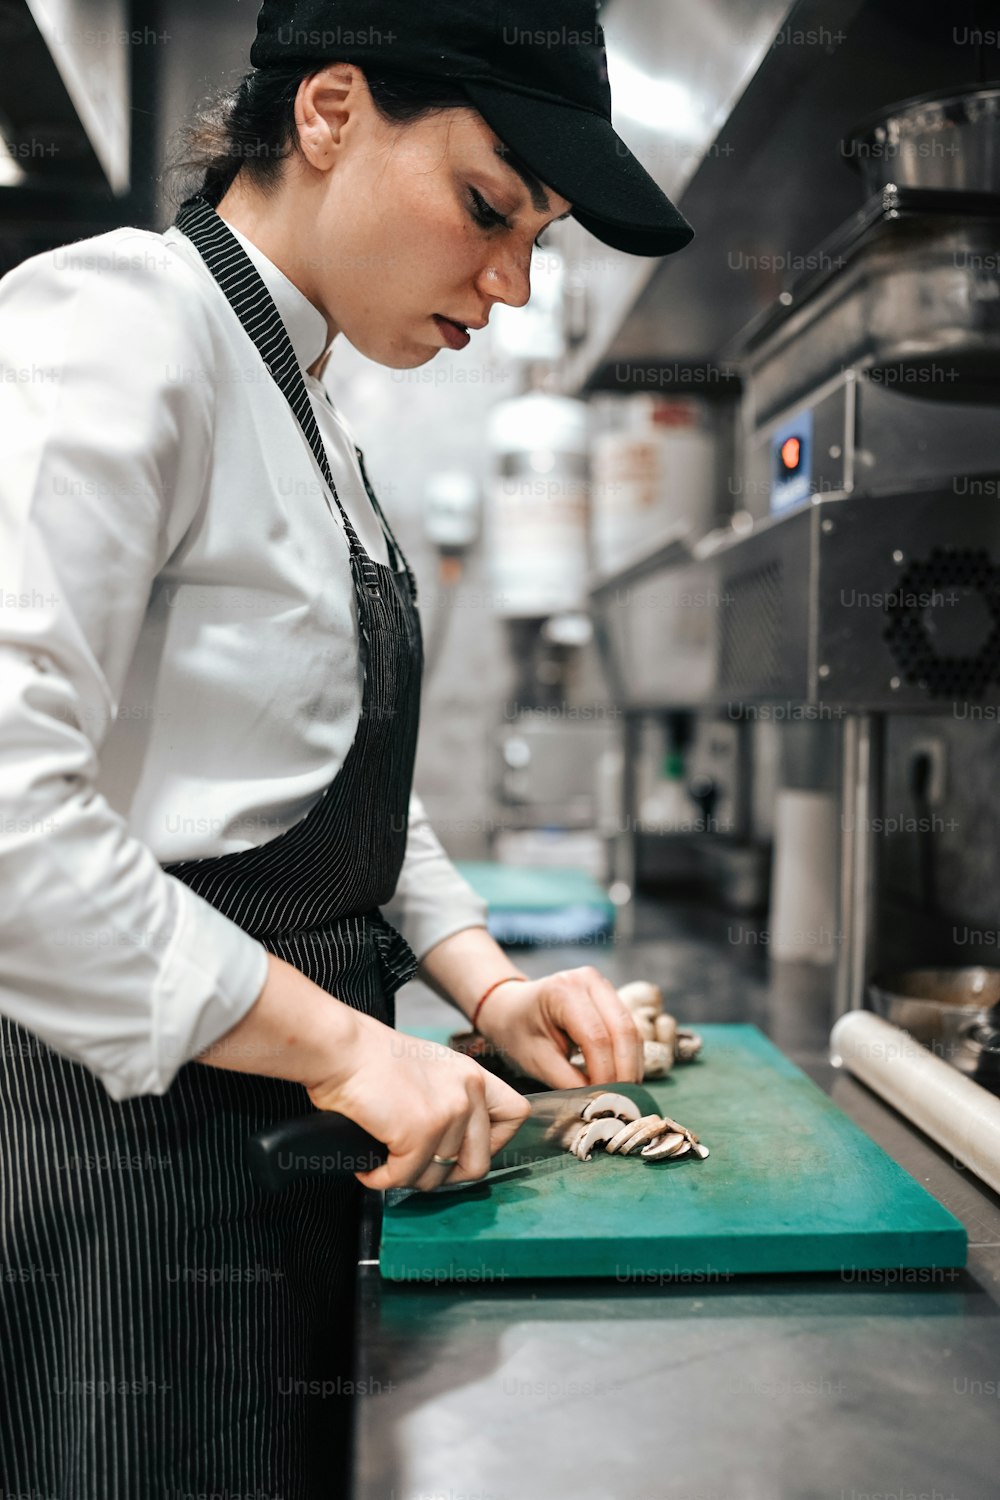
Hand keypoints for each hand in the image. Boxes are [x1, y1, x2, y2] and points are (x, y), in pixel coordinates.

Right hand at [306, 1009, 529, 1192]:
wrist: (340, 1049)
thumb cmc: (371, 1059)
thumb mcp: (431, 1069)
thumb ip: (452, 1098)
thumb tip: (452, 1147)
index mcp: (473, 1075)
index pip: (516, 1116)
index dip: (493, 1143)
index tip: (461, 1149)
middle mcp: (469, 1093)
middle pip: (478, 1164)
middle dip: (443, 1175)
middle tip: (413, 1165)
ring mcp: (448, 1113)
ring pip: (437, 1178)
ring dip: (406, 1177)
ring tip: (384, 1159)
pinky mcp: (419, 1132)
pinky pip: (404, 1178)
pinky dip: (381, 1179)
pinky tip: (368, 1165)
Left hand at [475, 967, 642, 1088]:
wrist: (511, 1008)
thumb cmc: (517, 1032)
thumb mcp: (536, 1060)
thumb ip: (568, 1081)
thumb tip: (600, 1102)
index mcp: (563, 991)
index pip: (596, 1037)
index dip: (605, 1072)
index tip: (604, 1101)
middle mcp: (589, 980)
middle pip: (623, 1029)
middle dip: (625, 1070)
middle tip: (623, 1102)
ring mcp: (603, 985)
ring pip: (631, 1029)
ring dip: (631, 1065)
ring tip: (624, 1094)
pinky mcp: (611, 996)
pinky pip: (629, 1028)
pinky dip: (629, 1056)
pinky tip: (623, 1077)